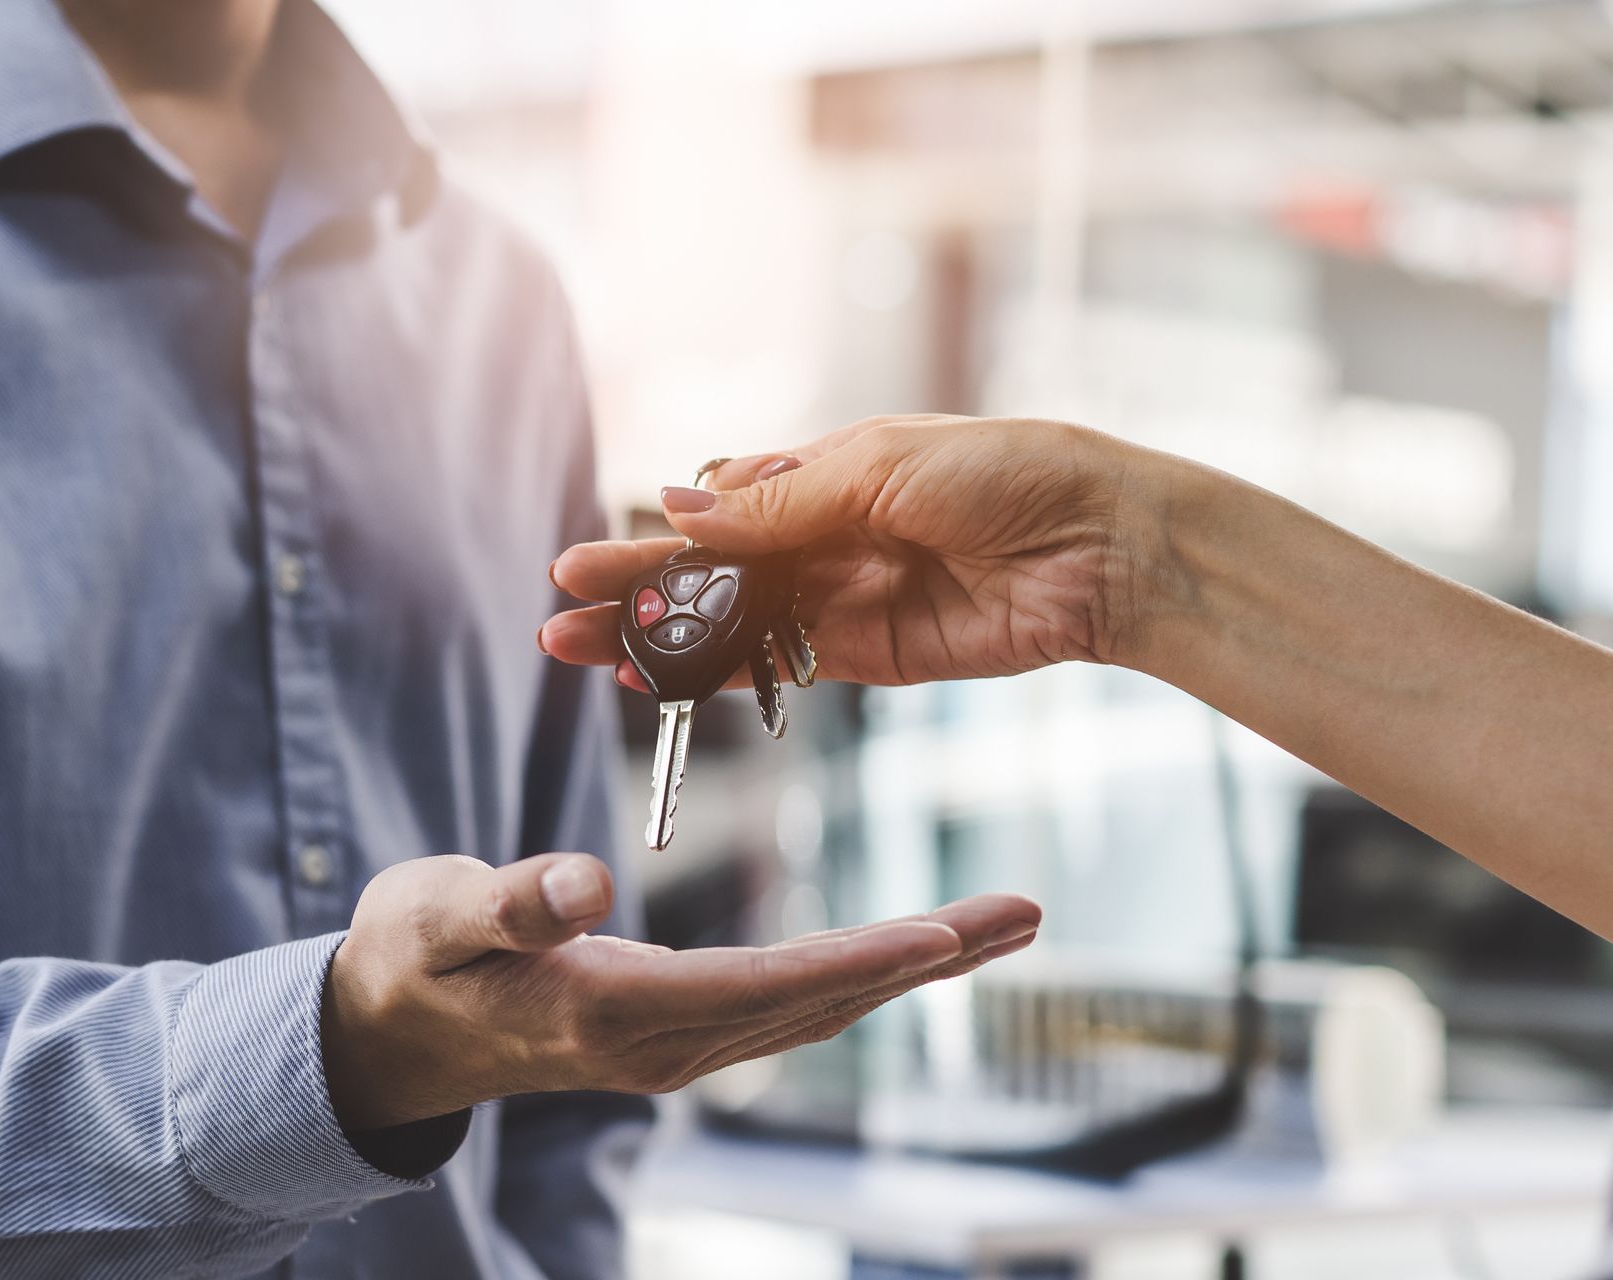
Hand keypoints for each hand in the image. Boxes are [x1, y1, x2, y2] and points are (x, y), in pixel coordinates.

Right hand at [321, 852, 1038, 1130]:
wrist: (387, 1033)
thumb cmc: (407, 961)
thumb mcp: (434, 919)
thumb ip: (508, 902)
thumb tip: (587, 879)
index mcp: (610, 1012)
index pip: (759, 988)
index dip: (856, 960)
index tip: (944, 933)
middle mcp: (662, 1043)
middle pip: (820, 1002)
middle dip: (927, 960)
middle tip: (1025, 912)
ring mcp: (675, 1044)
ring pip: (819, 1006)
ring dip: (913, 967)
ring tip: (1000, 924)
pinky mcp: (677, 1026)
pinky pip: (791, 1003)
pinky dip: (862, 970)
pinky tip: (908, 950)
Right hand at [541, 415, 1149, 688]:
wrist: (1105, 546)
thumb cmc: (1006, 474)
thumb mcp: (878, 468)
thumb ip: (778, 501)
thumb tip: (680, 502)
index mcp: (825, 470)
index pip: (717, 507)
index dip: (654, 538)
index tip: (586, 562)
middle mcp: (825, 535)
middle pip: (711, 571)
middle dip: (637, 592)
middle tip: (563, 614)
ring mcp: (843, 597)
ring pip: (730, 624)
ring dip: (661, 641)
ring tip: (585, 654)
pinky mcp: (870, 654)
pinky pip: (777, 666)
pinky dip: (718, 677)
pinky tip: (660, 685)